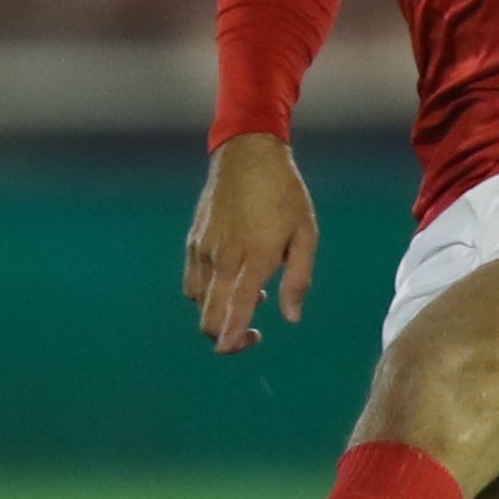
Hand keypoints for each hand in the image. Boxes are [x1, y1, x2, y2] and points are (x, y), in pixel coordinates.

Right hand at [183, 132, 318, 354]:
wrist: (248, 154)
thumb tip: (291, 317)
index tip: (242, 344)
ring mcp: (204, 249)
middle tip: (250, 333)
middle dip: (224, 337)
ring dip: (218, 311)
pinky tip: (229, 277)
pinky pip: (191, 280)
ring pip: (198, 302)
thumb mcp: (306, 233)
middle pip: (208, 318)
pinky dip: (206, 292)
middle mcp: (223, 258)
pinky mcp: (194, 240)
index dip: (233, 340)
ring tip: (246, 294)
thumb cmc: (284, 193)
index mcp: (254, 258)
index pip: (234, 313)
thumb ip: (298, 279)